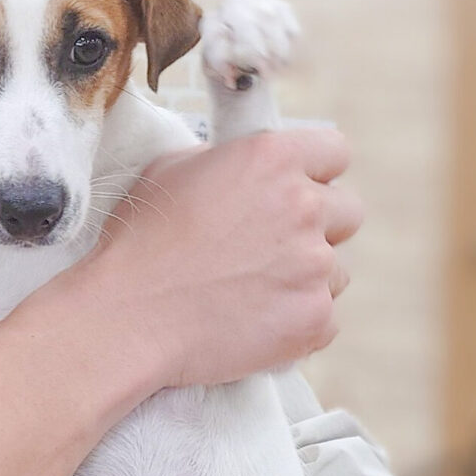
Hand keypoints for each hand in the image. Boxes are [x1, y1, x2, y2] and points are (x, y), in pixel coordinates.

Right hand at [93, 129, 360, 390]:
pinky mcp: (314, 318)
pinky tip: (254, 321)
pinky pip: (326, 318)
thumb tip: (245, 170)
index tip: (297, 189)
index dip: (315, 172)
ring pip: (337, 270)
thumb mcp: (171, 170)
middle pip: (347, 211)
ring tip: (252, 291)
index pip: (335, 152)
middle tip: (272, 247)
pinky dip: (297, 322)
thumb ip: (226, 161)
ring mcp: (314, 265)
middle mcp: (303, 206)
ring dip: (306, 278)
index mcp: (271, 158)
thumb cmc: (138, 243)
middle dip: (317, 226)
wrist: (127, 316)